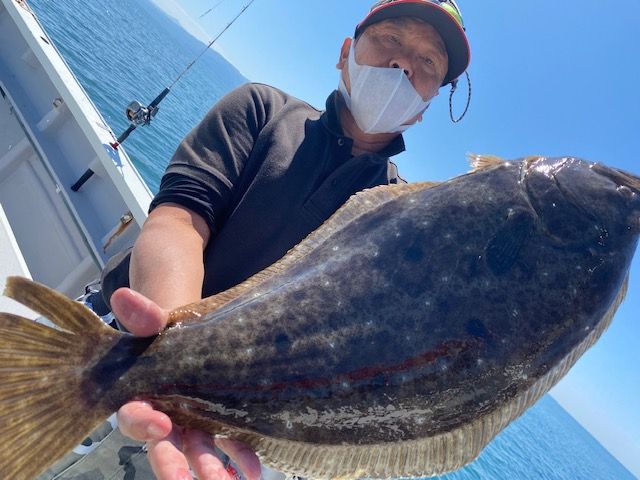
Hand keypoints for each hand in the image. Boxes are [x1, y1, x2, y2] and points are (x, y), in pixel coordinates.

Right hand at [110, 288, 260, 479]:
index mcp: (141, 392)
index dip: (142, 422)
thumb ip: (143, 316)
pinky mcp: (218, 419)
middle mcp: (165, 413)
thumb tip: (122, 296)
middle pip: (165, 444)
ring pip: (197, 448)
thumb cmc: (169, 326)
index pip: (132, 414)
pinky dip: (239, 456)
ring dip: (210, 468)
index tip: (160, 424)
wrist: (194, 326)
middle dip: (173, 464)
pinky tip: (253, 468)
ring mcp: (193, 419)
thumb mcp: (157, 319)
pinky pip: (227, 441)